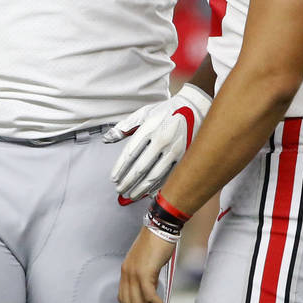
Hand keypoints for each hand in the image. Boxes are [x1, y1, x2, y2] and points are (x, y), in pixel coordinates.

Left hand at [105, 84, 211, 201]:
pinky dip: (158, 186)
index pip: (130, 153)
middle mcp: (161, 139)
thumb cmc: (166, 111)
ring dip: (141, 188)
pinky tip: (149, 193)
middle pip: (140, 167)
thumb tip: (107, 139)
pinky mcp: (184, 156)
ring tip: (131, 195)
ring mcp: (174, 149)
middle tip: (120, 190)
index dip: (120, 168)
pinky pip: (169, 176)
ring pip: (154, 175)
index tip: (113, 178)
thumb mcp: (143, 113)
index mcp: (148, 128)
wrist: (195, 107)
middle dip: (127, 181)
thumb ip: (124, 127)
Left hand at [118, 226, 175, 302]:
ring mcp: (134, 273)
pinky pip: (150, 297)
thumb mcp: (148, 262)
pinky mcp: (145, 272)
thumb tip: (151, 292)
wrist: (161, 226)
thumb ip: (147, 276)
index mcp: (125, 270)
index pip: (123, 298)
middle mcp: (126, 273)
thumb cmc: (157, 241)